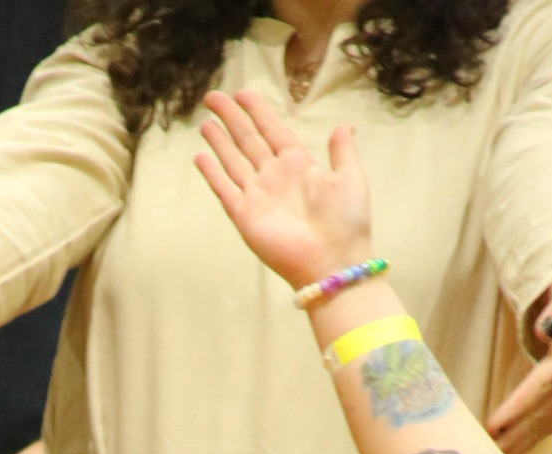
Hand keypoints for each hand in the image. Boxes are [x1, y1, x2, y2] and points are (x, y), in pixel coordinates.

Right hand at [194, 90, 371, 291]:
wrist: (333, 262)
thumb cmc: (346, 223)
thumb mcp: (351, 178)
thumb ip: (342, 151)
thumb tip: (344, 126)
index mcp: (299, 164)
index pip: (272, 129)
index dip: (257, 110)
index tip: (242, 93)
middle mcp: (275, 177)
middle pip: (247, 139)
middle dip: (230, 117)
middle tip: (212, 96)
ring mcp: (258, 196)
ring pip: (233, 160)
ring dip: (219, 141)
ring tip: (205, 122)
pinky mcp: (245, 217)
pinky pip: (225, 190)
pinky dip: (212, 173)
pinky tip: (200, 156)